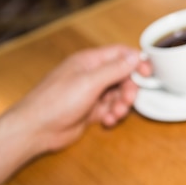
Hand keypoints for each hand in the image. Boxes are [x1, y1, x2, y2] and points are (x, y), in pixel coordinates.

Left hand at [0, 45, 150, 184]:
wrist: (37, 130)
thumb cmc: (55, 102)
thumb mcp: (90, 83)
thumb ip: (114, 69)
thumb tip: (135, 57)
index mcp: (89, 62)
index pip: (120, 54)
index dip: (137, 62)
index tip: (148, 73)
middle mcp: (91, 75)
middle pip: (123, 76)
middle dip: (129, 89)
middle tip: (127, 101)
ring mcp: (91, 93)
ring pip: (119, 95)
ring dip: (121, 105)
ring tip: (113, 114)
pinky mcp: (91, 110)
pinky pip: (111, 109)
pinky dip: (112, 115)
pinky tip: (105, 122)